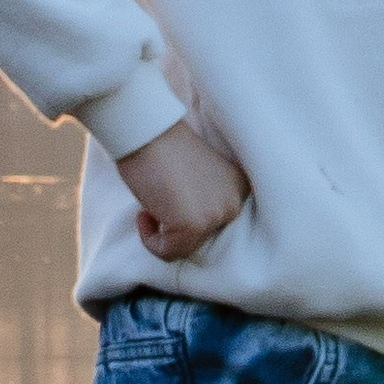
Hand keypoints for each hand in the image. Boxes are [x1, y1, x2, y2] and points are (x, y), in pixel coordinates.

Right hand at [117, 121, 248, 261]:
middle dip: (174, 225)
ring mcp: (218, 214)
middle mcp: (235, 202)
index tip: (168, 200)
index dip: (183, 215)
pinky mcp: (196, 226)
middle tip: (157, 201)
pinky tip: (144, 213)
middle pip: (200, 237)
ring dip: (161, 232)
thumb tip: (188, 229)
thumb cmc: (162, 148)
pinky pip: (168, 252)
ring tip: (150, 204)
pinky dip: (150, 240)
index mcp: (239, 187)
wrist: (148, 131)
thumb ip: (202, 201)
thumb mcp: (197, 179)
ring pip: (184, 248)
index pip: (211, 222)